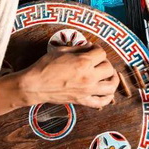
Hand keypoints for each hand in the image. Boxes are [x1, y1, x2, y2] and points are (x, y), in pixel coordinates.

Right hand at [0, 44, 117, 115]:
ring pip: (111, 86)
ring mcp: (87, 90)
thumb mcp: (62, 50)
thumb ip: (79, 48)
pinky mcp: (82, 100)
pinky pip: (101, 102)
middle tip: (97, 61)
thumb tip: (90, 46)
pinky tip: (107, 91)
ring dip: (112, 79)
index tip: (93, 49)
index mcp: (83, 62)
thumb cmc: (45, 66)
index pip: (101, 53)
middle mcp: (88, 77)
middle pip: (109, 68)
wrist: (35, 85)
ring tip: (109, 75)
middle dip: (104, 62)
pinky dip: (107, 98)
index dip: (98, 49)